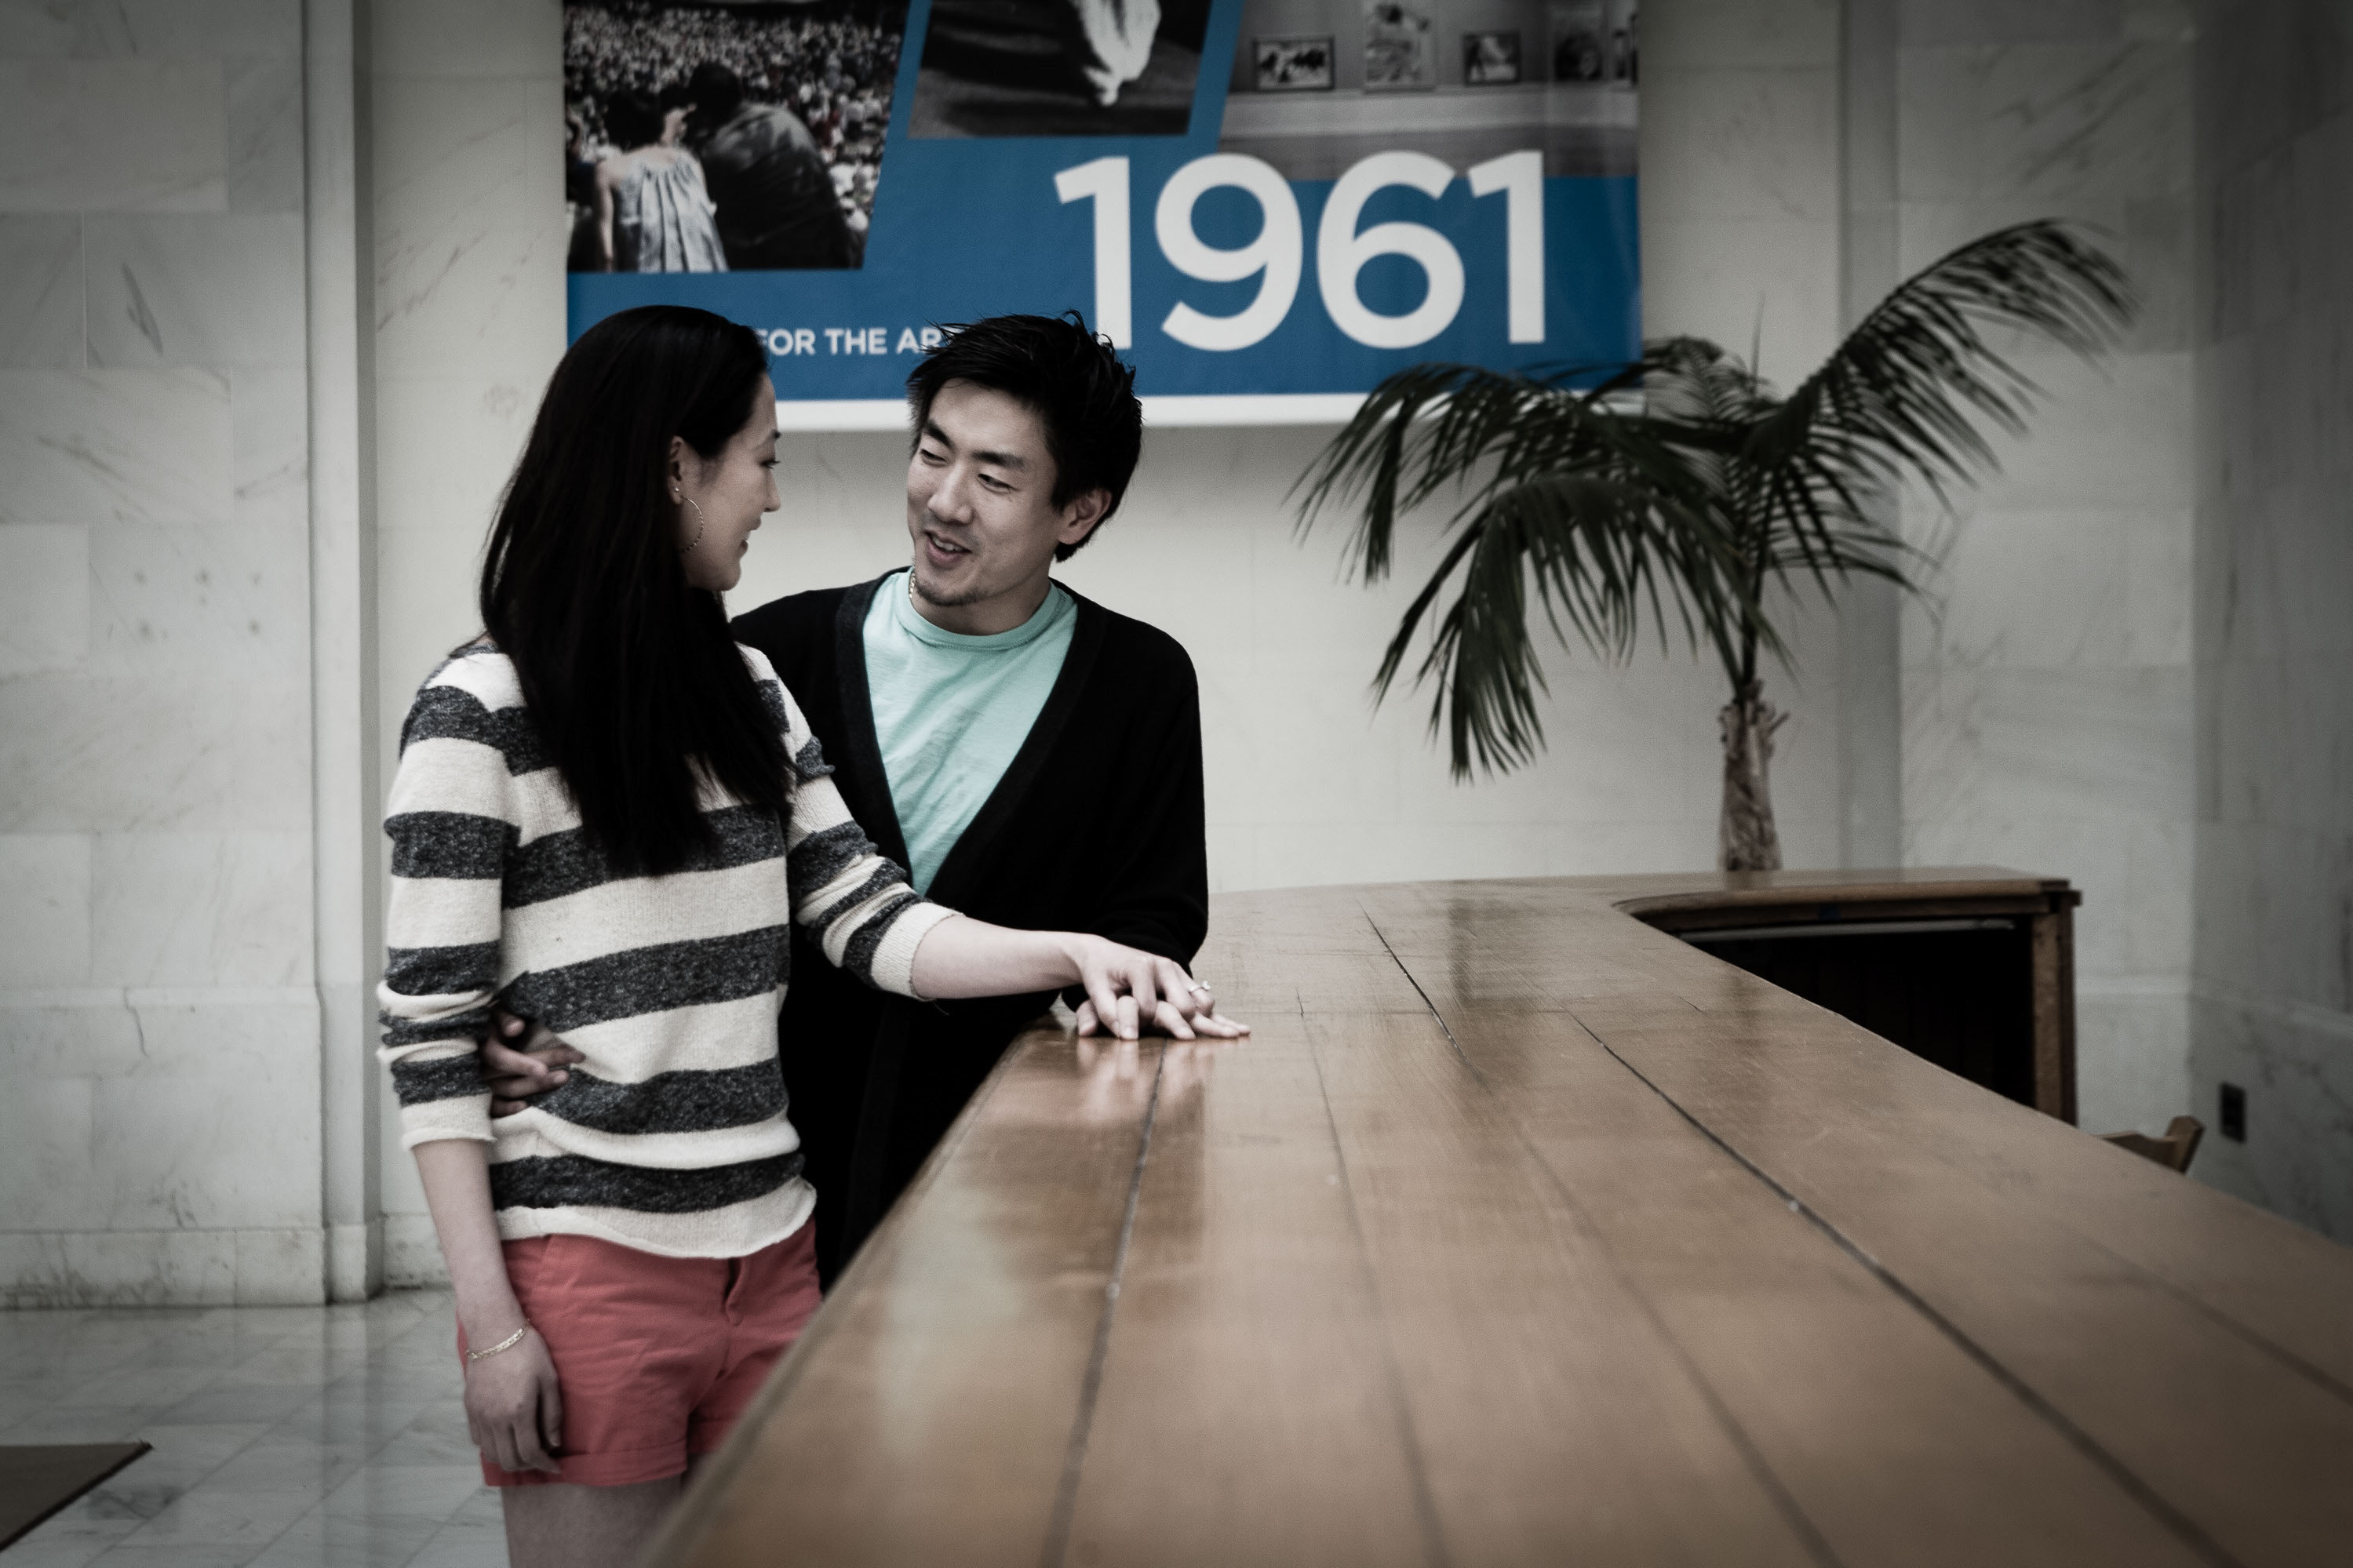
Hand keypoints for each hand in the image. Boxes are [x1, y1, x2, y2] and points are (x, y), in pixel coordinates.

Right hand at [462, 1326, 562, 1474]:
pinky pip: (478, 1440)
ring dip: (508, 1458)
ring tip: (523, 1450)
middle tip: (541, 1459)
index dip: (545, 1465)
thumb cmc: (528, 1351)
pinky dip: (492, 1447)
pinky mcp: (469, 1408)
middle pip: (508, 1460)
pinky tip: (505, 1437)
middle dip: (528, 1466)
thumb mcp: (549, 1379)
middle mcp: (495, 1419)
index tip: (555, 1466)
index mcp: (518, 1412)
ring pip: (491, 1454)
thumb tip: (554, 1443)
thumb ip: (552, 1414)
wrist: (494, 1331)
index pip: (530, 1453)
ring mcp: (479, 1415)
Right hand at [480, 1008, 582, 1117]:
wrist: (472, 1035)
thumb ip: (505, 1020)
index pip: (502, 1059)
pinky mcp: (483, 1097)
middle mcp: (481, 1070)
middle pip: (512, 1078)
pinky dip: (507, 1109)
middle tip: (567, 1074)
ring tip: (563, 1079)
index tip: (545, 1069)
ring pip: (509, 1091)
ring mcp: (481, 1085)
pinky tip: (526, 1107)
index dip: (523, 1064)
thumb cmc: (491, 1023)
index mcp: (484, 1049)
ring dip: (536, 1088)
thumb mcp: (495, 1015)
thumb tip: (517, 1027)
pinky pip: (494, 1108)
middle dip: (541, 1077)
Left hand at [1067, 937, 1249, 1041]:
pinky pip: (1204, 999)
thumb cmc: (1100, 975)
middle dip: (1188, 1027)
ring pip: (1201, 1001)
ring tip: (1232, 1037)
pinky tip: (1240, 1029)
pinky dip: (1218, 1016)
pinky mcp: (1183, 980)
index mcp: (1142, 967)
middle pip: (1184, 1004)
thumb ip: (1107, 1013)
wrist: (1105, 955)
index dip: (1139, 1024)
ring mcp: (1177, 972)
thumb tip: (1127, 1038)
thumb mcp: (1096, 991)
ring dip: (1211, 1021)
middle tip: (1197, 1047)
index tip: (1132, 1038)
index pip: (1148, 1006)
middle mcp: (1164, 967)